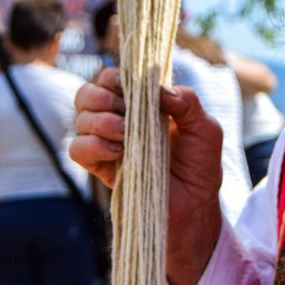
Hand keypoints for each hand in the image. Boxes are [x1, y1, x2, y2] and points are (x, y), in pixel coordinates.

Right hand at [70, 67, 223, 284]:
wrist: (195, 207)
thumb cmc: (201, 167)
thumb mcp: (206, 130)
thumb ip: (188, 102)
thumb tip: (158, 90)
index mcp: (142, 106)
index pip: (113, 78)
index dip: (115, 77)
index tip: (130, 87)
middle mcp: (119, 121)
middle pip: (87, 93)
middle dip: (102, 95)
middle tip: (125, 110)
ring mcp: (107, 145)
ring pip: (80, 118)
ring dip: (100, 120)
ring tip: (126, 134)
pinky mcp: (101, 169)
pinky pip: (78, 149)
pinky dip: (92, 144)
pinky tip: (116, 151)